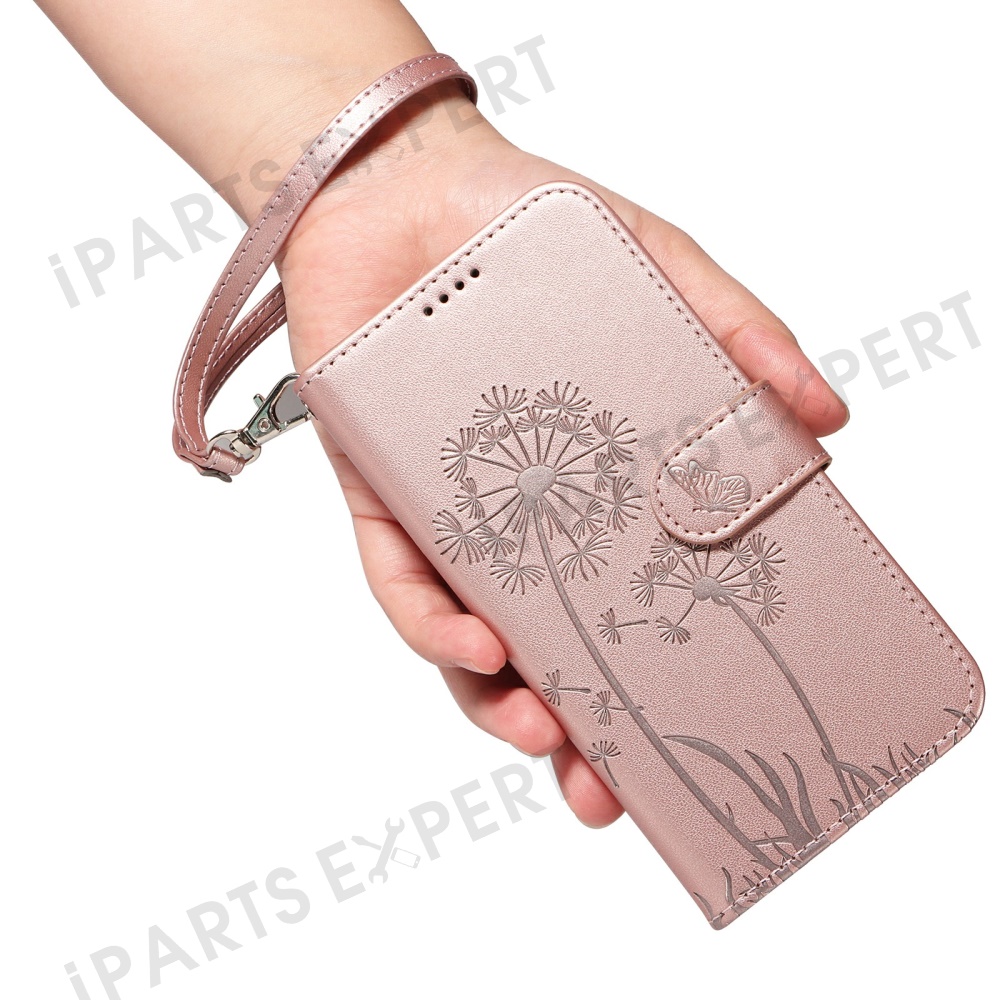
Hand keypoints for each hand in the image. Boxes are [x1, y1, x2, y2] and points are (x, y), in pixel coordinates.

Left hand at [278, 86, 848, 826]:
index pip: (629, 599)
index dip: (657, 672)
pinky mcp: (376, 492)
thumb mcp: (654, 270)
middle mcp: (519, 516)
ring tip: (541, 734)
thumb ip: (735, 334)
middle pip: (542, 646)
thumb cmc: (530, 230)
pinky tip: (475, 641)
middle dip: (570, 729)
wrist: (405, 186)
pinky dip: (432, 619)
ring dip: (496, 700)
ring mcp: (445, 514)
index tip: (694, 731)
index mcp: (593, 485)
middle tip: (604, 788)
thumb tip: (824, 421)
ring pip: (465, 638)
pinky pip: (397, 577)